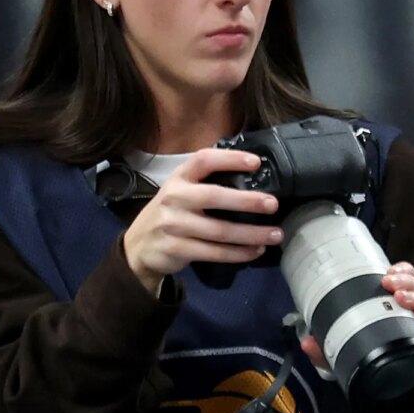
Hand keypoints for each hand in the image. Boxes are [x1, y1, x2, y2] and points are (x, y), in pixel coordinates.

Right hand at [121, 148, 280, 294]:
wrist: (138, 247)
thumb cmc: (170, 214)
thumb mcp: (179, 192)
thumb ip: (205, 184)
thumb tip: (253, 180)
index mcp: (178, 178)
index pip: (203, 160)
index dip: (230, 159)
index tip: (256, 162)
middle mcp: (174, 197)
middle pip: (214, 196)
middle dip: (247, 201)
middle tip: (273, 204)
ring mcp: (173, 224)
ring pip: (219, 231)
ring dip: (251, 234)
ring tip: (275, 235)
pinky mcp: (177, 249)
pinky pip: (214, 253)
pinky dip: (238, 253)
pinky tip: (255, 251)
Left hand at [302, 262, 413, 412]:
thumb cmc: (385, 393)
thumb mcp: (355, 369)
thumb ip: (333, 355)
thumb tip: (306, 341)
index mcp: (405, 325)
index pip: (411, 289)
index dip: (404, 274)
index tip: (386, 269)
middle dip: (408, 281)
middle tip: (388, 281)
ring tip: (400, 295)